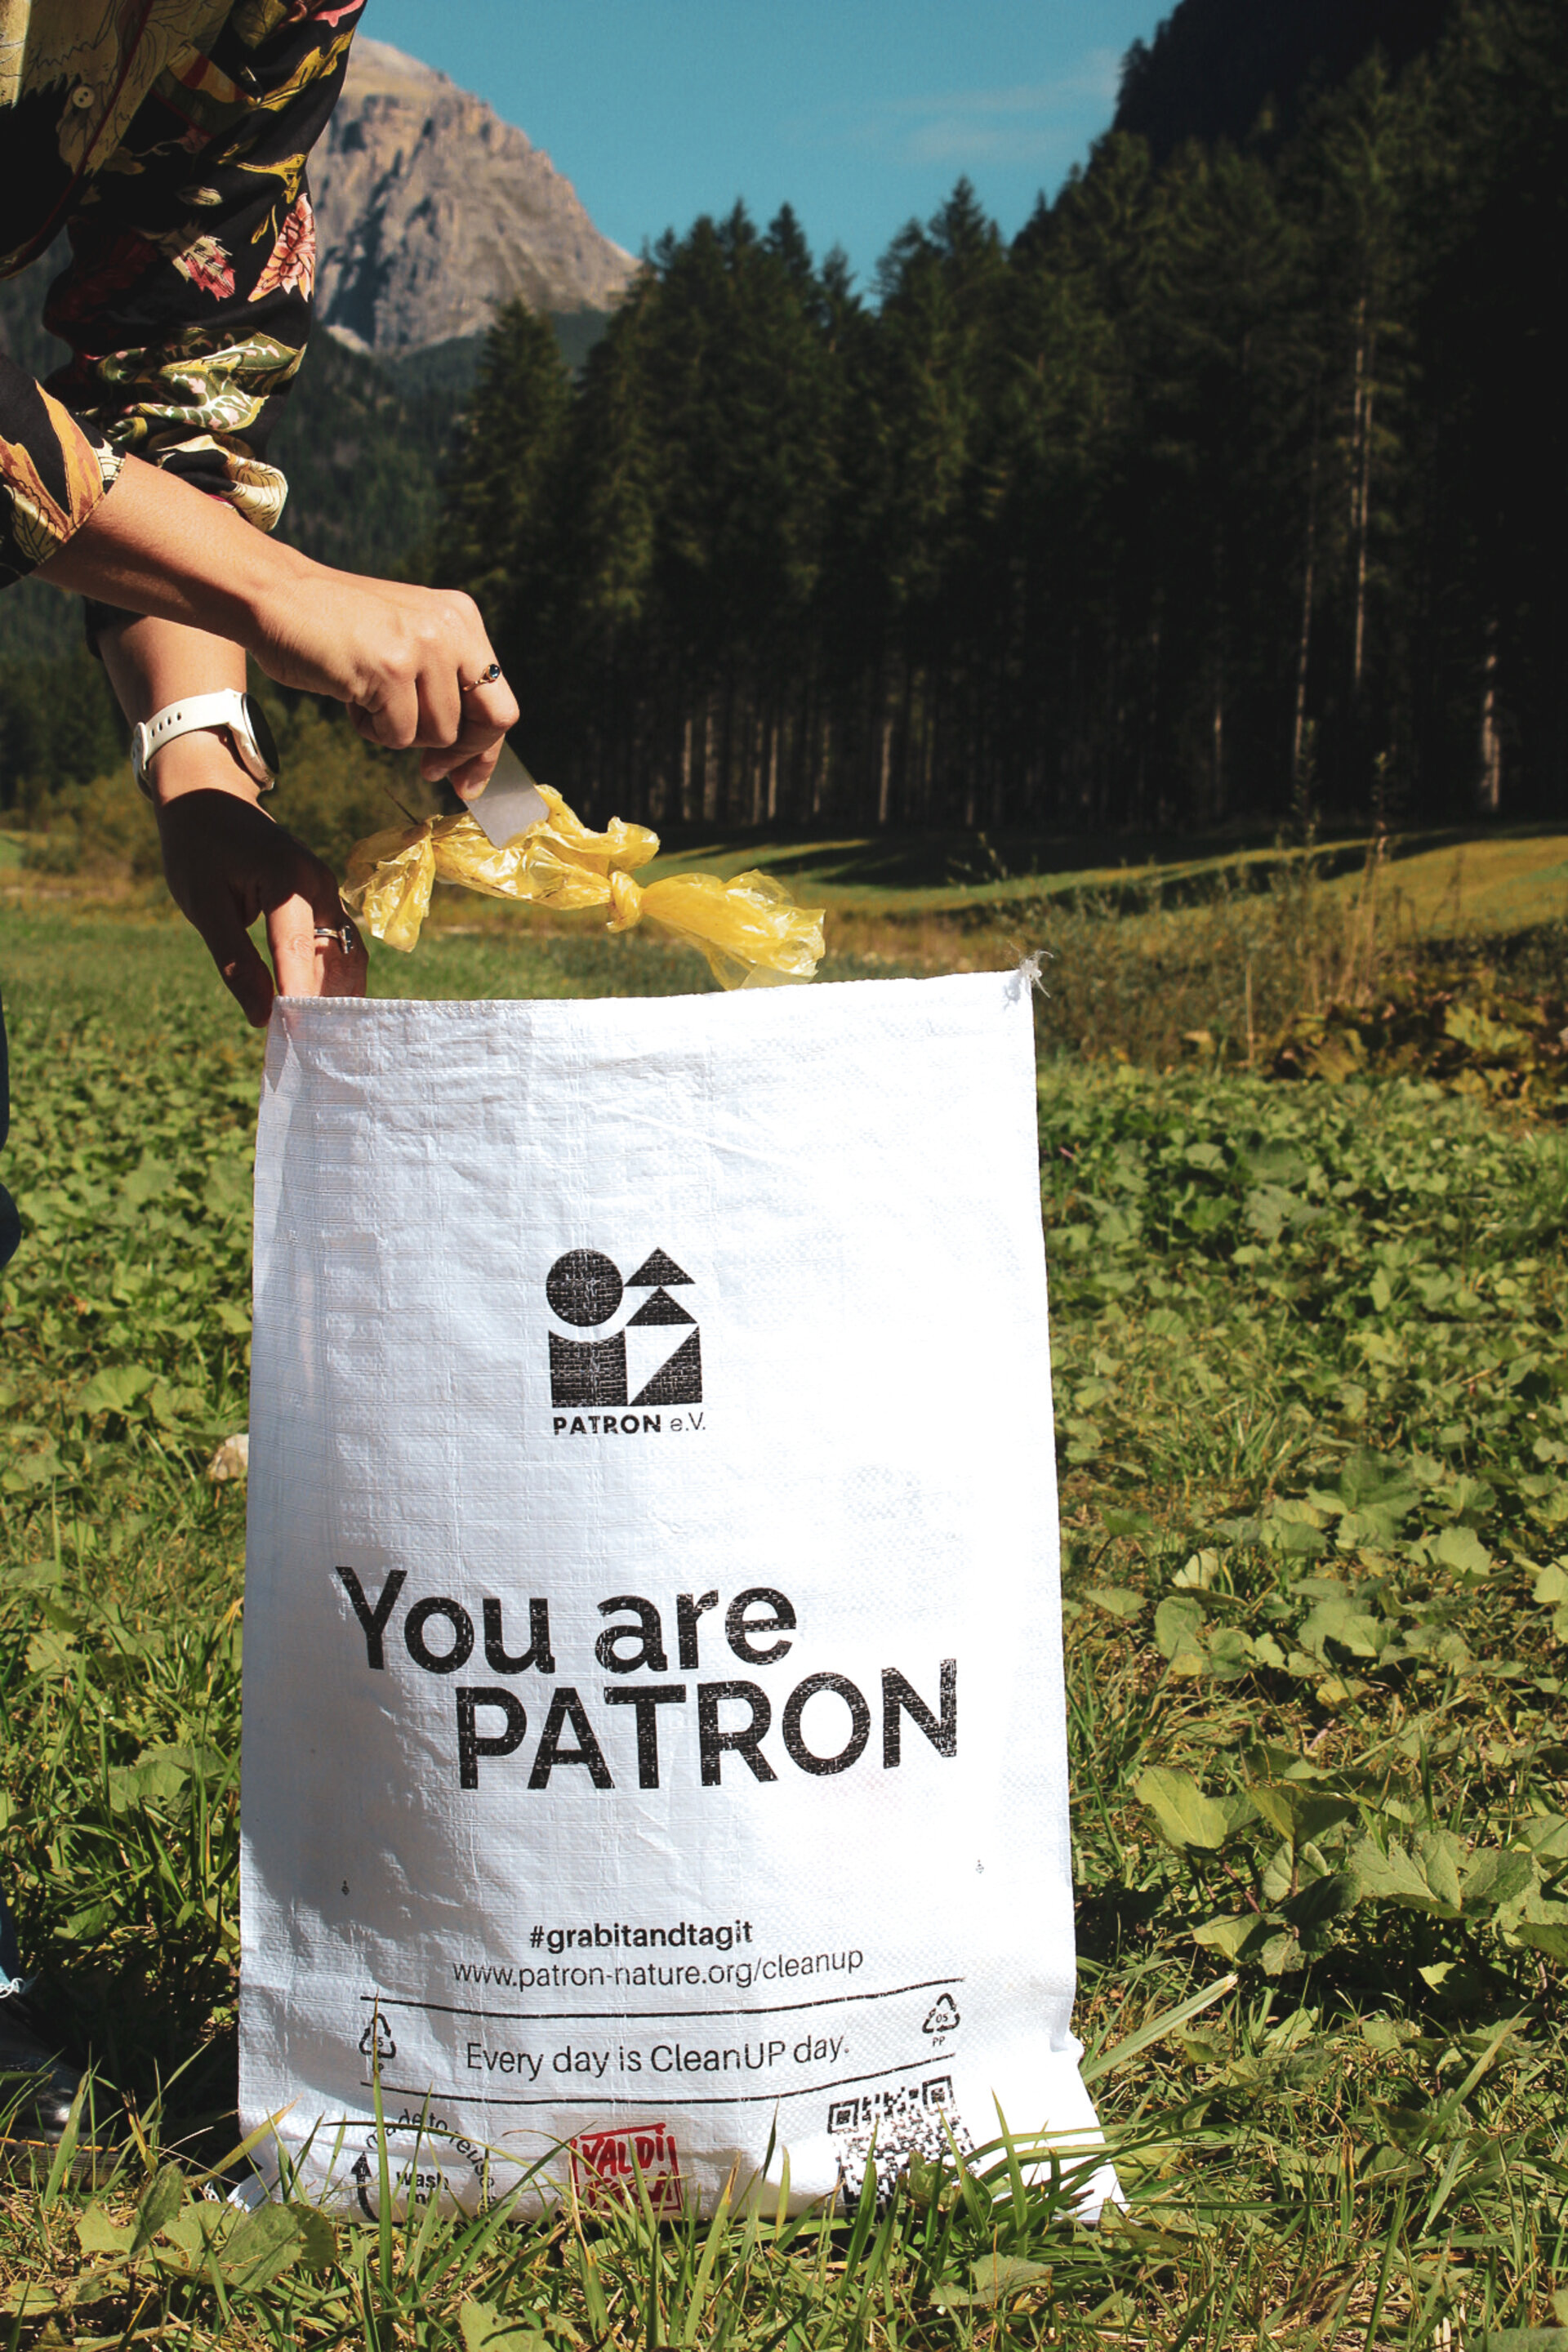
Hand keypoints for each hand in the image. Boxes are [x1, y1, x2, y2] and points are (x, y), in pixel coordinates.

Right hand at [40, 455, 520, 793]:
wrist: (274, 596)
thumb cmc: (333, 629)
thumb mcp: (405, 638)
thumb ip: (441, 678)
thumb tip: (468, 753)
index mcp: (462, 618)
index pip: (499, 699)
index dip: (486, 749)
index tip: (466, 780)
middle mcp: (452, 628)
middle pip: (490, 721)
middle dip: (463, 756)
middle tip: (431, 773)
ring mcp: (424, 647)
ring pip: (438, 735)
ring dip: (399, 733)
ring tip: (366, 699)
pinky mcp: (391, 670)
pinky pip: (398, 736)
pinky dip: (371, 729)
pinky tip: (349, 696)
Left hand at [155, 767, 368, 1026]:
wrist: (208, 798)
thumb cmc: (198, 850)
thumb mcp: (204, 906)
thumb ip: (235, 962)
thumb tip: (261, 1017)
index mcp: (288, 879)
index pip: (296, 951)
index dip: (297, 1000)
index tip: (295, 1043)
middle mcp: (320, 884)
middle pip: (335, 959)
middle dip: (325, 1007)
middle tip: (314, 1056)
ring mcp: (329, 892)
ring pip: (346, 958)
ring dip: (335, 999)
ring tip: (323, 1045)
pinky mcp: (325, 902)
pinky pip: (338, 949)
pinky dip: (332, 982)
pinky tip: (321, 1015)